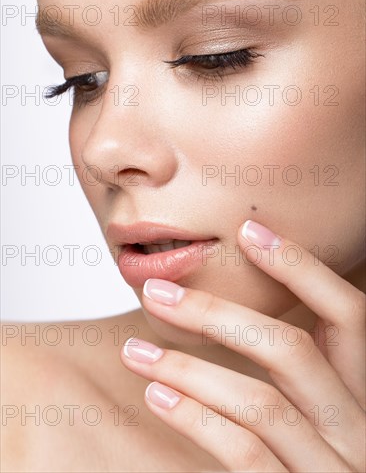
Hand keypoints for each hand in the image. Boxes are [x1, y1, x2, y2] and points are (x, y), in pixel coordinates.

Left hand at [120, 220, 364, 471]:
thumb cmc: (313, 460)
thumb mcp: (321, 410)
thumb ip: (302, 371)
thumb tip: (242, 311)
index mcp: (365, 394)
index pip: (349, 314)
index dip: (303, 267)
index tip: (249, 230)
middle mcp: (360, 428)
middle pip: (291, 349)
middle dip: (218, 314)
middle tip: (158, 295)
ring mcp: (334, 470)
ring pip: (261, 400)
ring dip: (189, 368)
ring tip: (136, 351)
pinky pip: (245, 453)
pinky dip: (197, 418)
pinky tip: (158, 396)